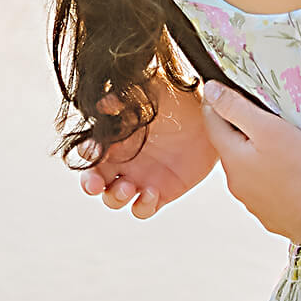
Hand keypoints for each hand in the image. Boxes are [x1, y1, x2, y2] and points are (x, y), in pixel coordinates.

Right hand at [79, 76, 217, 219]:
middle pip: (94, 179)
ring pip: (114, 198)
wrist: (212, 118)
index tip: (93, 153)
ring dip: (115, 196)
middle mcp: (123, 160)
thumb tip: (105, 103)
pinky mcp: (160, 193)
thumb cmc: (180, 98)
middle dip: (90, 183)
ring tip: (129, 187)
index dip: (87, 154)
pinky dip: (142, 206)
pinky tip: (152, 193)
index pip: (91, 149)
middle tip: (95, 184)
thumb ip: (130, 95)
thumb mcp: (156, 91)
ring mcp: (140, 178)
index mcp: (116, 136)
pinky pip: (142, 209)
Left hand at [199, 81, 300, 243]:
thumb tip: (209, 91)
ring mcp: (253, 203)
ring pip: (248, 171)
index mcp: (232, 159)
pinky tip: (291, 174)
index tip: (225, 91)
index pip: (212, 123)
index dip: (216, 103)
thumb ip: (236, 108)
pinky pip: (266, 190)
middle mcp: (236, 184)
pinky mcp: (272, 216)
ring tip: (281, 147)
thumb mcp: (267, 127)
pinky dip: (272, 179)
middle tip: (261, 117)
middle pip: (230, 148)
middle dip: (239, 131)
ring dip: (256, 157)